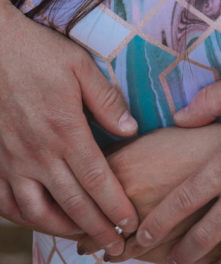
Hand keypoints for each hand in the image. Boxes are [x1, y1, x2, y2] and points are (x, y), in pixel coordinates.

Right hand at [0, 0, 138, 252]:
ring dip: (62, 230)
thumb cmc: (38, 52)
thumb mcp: (81, 66)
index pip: (97, 180)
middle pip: (72, 204)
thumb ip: (107, 101)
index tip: (132, 223)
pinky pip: (6, 201)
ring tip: (81, 240)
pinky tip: (38, 220)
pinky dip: (22, 218)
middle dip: (97, 230)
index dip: (116, 206)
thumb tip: (132, 131)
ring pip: (37, 212)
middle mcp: (38, 153)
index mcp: (65, 131)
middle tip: (116, 248)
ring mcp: (12, 161)